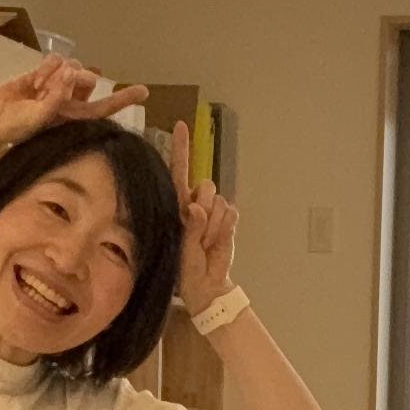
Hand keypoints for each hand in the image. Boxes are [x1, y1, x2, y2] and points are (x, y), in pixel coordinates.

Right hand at [0, 55, 147, 147]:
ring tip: (39, 89)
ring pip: (74, 67)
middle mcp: (71, 102)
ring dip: (56, 74)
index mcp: (74, 119)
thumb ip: (56, 97)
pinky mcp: (46, 73)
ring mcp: (59, 86)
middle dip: (77, 80)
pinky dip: (47, 66)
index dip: (123, 99)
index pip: (105, 108)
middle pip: (90, 81)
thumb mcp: (38, 118)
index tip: (144, 91)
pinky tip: (35, 80)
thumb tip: (70, 72)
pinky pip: (57, 60)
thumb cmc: (16, 126)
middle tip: (55, 87)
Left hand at [168, 122, 240, 316]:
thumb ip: (189, 227)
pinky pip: (232, 212)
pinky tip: (217, 241)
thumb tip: (195, 206)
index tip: (181, 125)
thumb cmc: (184, 268)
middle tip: (199, 235)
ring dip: (215, 225)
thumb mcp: (181, 248)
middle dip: (205, 210)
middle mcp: (195, 202)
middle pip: (205, 186)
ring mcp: (213, 210)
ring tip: (206, 243)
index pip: (178, 171)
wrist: (206, 284)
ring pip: (220, 201)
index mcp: (177, 204)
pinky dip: (226, 228)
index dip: (181, 148)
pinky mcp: (229, 218)